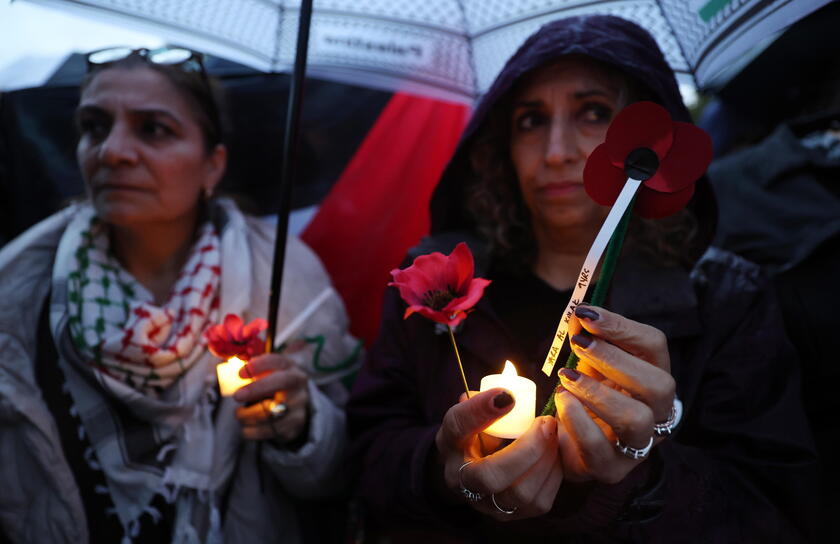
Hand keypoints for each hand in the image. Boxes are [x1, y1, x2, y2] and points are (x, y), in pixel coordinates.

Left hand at [233, 352, 309, 442]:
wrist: (295, 404)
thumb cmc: (273, 385)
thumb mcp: (267, 373)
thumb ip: (250, 371)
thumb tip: (229, 369)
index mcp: (289, 367)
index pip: (276, 360)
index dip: (258, 366)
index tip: (240, 374)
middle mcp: (298, 384)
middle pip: (280, 381)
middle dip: (256, 388)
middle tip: (237, 396)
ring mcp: (299, 405)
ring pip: (273, 410)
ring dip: (249, 414)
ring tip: (238, 413)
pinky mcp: (296, 425)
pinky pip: (271, 430)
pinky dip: (253, 430)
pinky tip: (246, 426)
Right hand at [435, 388, 562, 520]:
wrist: (472, 472)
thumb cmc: (471, 440)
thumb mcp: (465, 418)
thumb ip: (478, 407)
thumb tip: (503, 395)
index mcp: (450, 448)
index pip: (458, 428)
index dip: (479, 411)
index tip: (507, 395)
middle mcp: (465, 486)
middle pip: (492, 476)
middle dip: (527, 448)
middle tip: (546, 422)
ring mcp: (491, 506)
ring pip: (521, 494)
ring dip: (544, 460)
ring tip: (552, 435)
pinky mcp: (516, 514)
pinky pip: (540, 501)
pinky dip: (552, 474)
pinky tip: (554, 454)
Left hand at [553, 304, 674, 483]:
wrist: (563, 443)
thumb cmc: (584, 395)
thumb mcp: (586, 362)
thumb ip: (585, 338)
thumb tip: (579, 316)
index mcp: (653, 377)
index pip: (655, 346)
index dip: (622, 327)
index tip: (586, 314)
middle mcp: (656, 412)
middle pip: (659, 384)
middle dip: (616, 360)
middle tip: (579, 344)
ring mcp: (638, 444)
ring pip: (636, 419)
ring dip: (597, 393)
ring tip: (566, 379)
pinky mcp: (611, 468)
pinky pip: (600, 449)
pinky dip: (577, 422)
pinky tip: (561, 404)